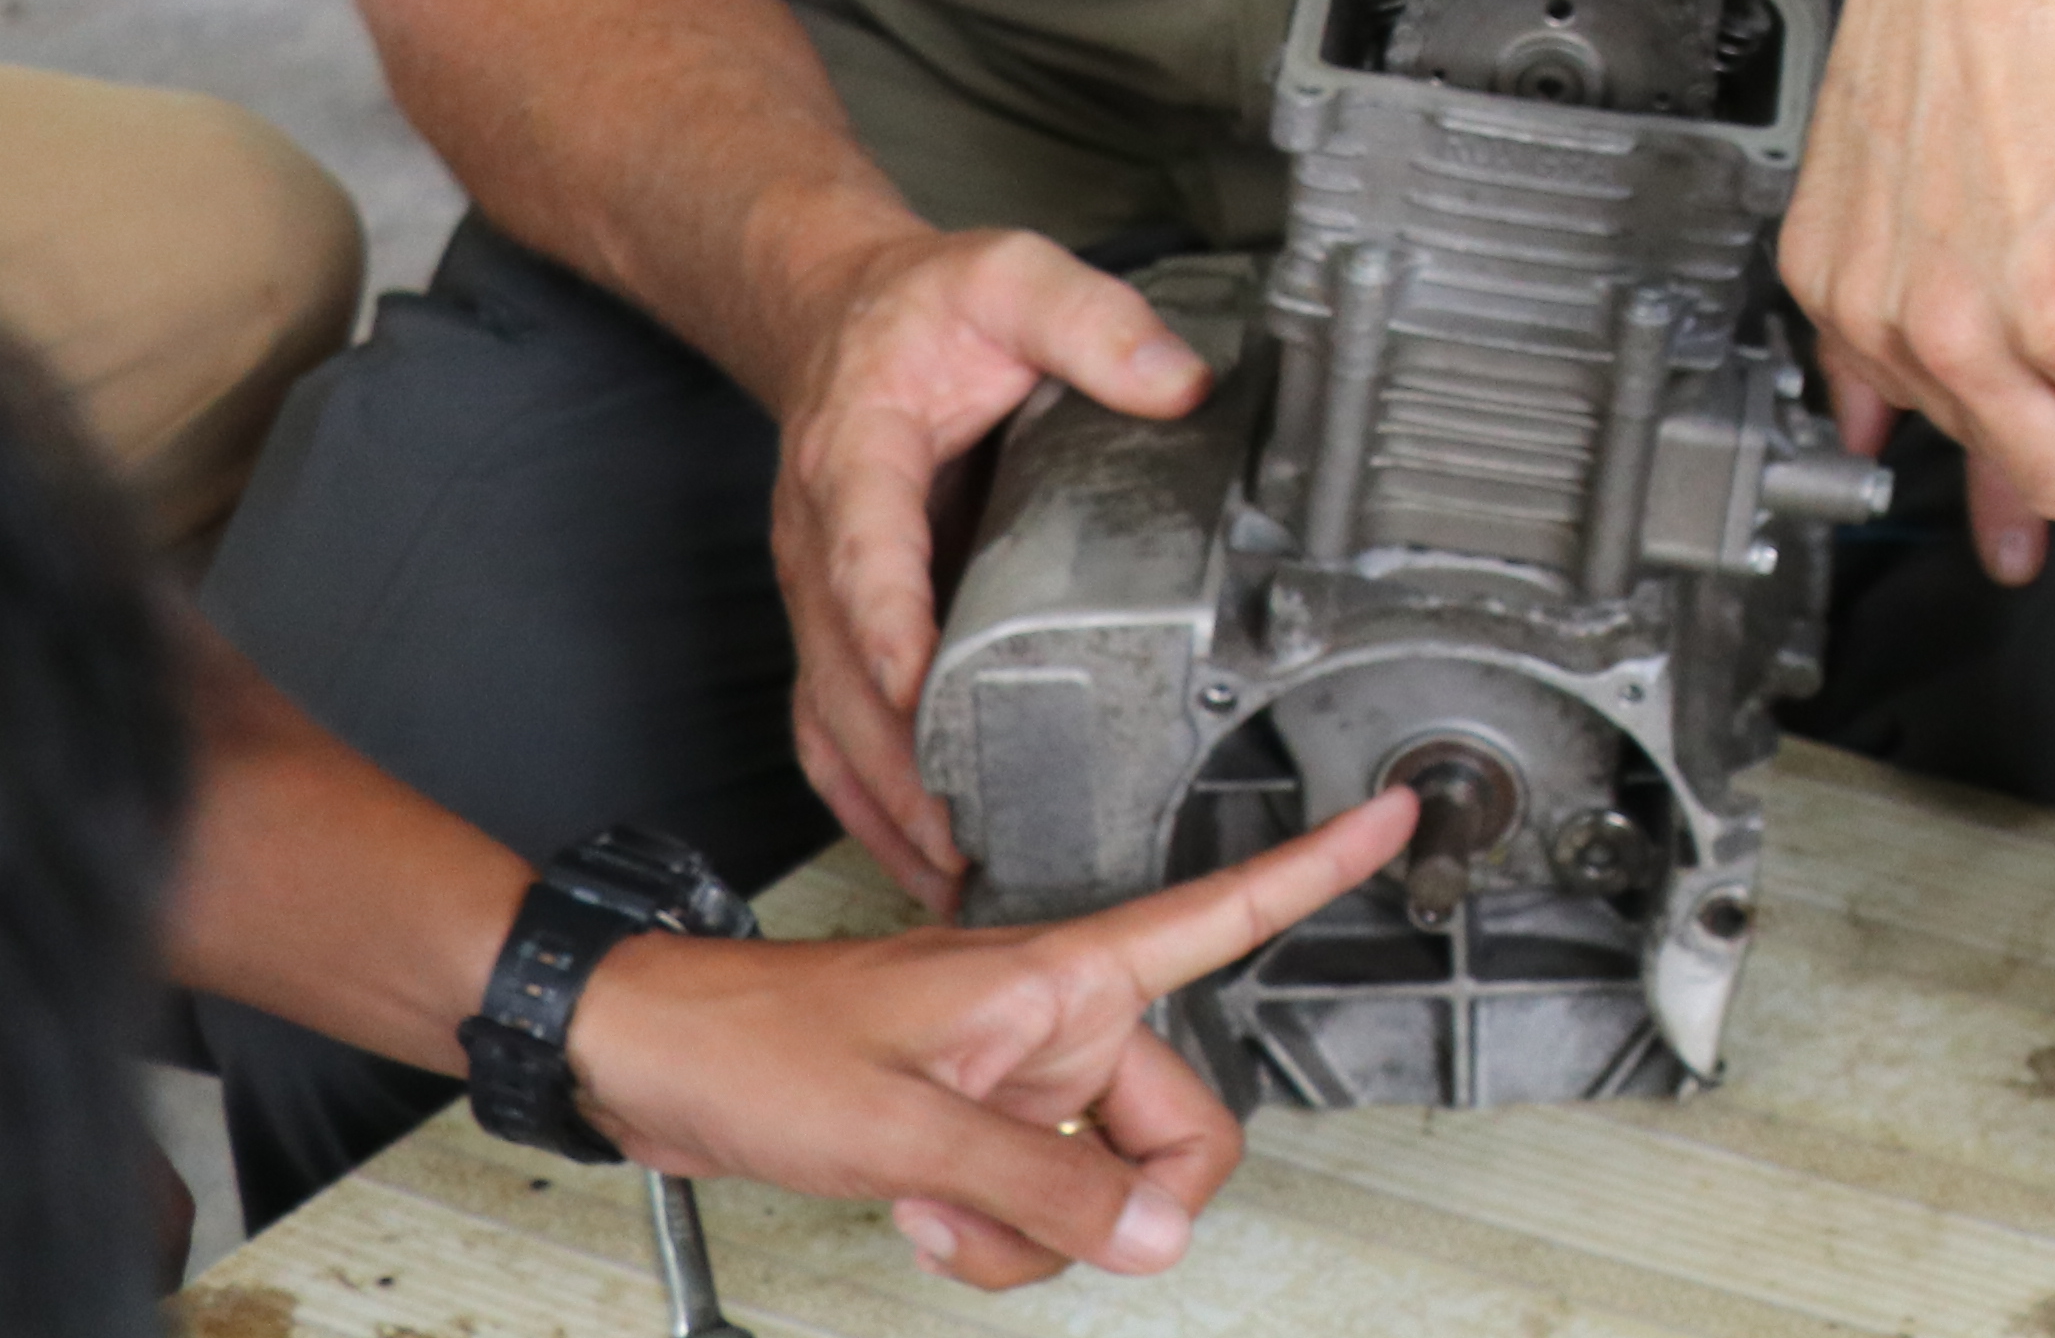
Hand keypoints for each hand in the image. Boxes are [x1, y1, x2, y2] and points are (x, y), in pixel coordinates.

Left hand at [570, 789, 1410, 1289]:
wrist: (656, 1059)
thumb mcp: (908, 1131)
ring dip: (1029, 1229)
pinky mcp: (973, 1115)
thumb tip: (1159, 1238)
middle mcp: (1058, 1017)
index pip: (1227, 910)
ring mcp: (1017, 1071)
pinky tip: (921, 1206)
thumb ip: (1044, 1189)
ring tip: (935, 1205)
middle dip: (1110, 1204)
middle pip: (1176, 1130)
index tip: (1398, 815)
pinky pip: (1038, 1199)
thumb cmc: (757, 1045)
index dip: (1321, 865)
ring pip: (1101, 1184)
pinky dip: (991, 1228)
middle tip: (1027, 1214)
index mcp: (1065, 978)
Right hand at [771, 227, 1212, 914]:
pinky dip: (867, 797)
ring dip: (879, 803)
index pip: (864, 550)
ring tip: (947, 875)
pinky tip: (917, 850)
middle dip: (896, 760)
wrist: (842, 312)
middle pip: (839, 669)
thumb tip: (1178, 383)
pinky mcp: (835, 625)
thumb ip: (1094, 323)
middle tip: (958, 833)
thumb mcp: (1012, 278)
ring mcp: (819, 593)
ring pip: (829, 718)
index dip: (885, 623)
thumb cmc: (922, 309)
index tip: (913, 687)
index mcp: (856, 456)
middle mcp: (821, 541)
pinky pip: (833, 725)